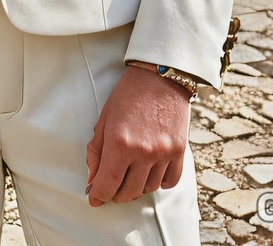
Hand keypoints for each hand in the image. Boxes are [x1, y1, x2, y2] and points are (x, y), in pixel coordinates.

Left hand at [85, 65, 190, 205]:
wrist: (159, 75)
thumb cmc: (128, 94)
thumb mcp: (105, 119)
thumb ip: (96, 152)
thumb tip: (93, 182)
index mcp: (120, 143)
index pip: (106, 185)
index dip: (98, 195)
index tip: (94, 197)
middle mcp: (143, 152)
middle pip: (127, 193)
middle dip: (115, 193)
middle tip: (111, 184)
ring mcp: (163, 153)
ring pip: (148, 189)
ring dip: (136, 187)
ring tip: (130, 174)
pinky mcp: (179, 151)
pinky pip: (168, 182)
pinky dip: (158, 182)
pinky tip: (150, 171)